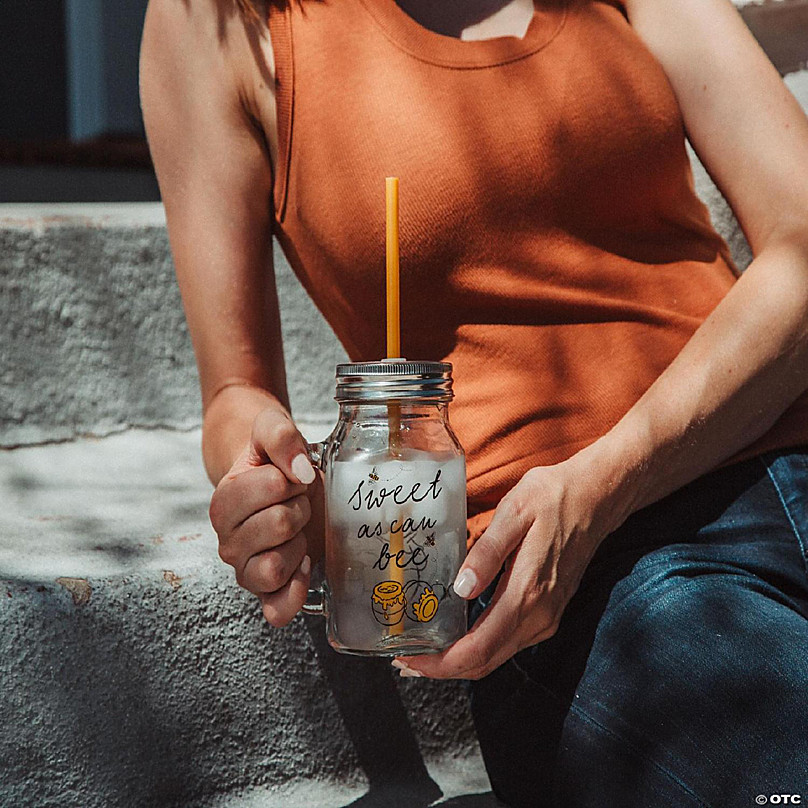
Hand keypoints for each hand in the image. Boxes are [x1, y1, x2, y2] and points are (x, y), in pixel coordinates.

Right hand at [209, 405, 324, 626]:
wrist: (285, 483)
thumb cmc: (277, 461)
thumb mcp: (272, 430)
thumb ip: (279, 435)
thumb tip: (298, 470)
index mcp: (223, 502)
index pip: (273, 487)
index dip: (293, 477)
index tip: (288, 477)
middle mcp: (227, 542)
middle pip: (280, 525)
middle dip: (300, 508)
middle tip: (295, 503)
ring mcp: (245, 570)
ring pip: (275, 568)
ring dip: (299, 544)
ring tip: (297, 530)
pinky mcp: (267, 593)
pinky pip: (276, 609)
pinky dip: (295, 590)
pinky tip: (305, 563)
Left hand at [394, 452, 629, 679]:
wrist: (597, 497)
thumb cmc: (553, 497)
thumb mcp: (514, 511)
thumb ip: (487, 552)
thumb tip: (461, 589)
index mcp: (527, 593)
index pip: (478, 648)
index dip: (441, 663)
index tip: (409, 659)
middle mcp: (539, 615)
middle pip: (485, 662)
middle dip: (443, 667)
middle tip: (406, 658)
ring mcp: (547, 617)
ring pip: (496, 656)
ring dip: (460, 660)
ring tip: (424, 648)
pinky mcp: (548, 612)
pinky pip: (508, 643)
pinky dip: (479, 648)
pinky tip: (458, 634)